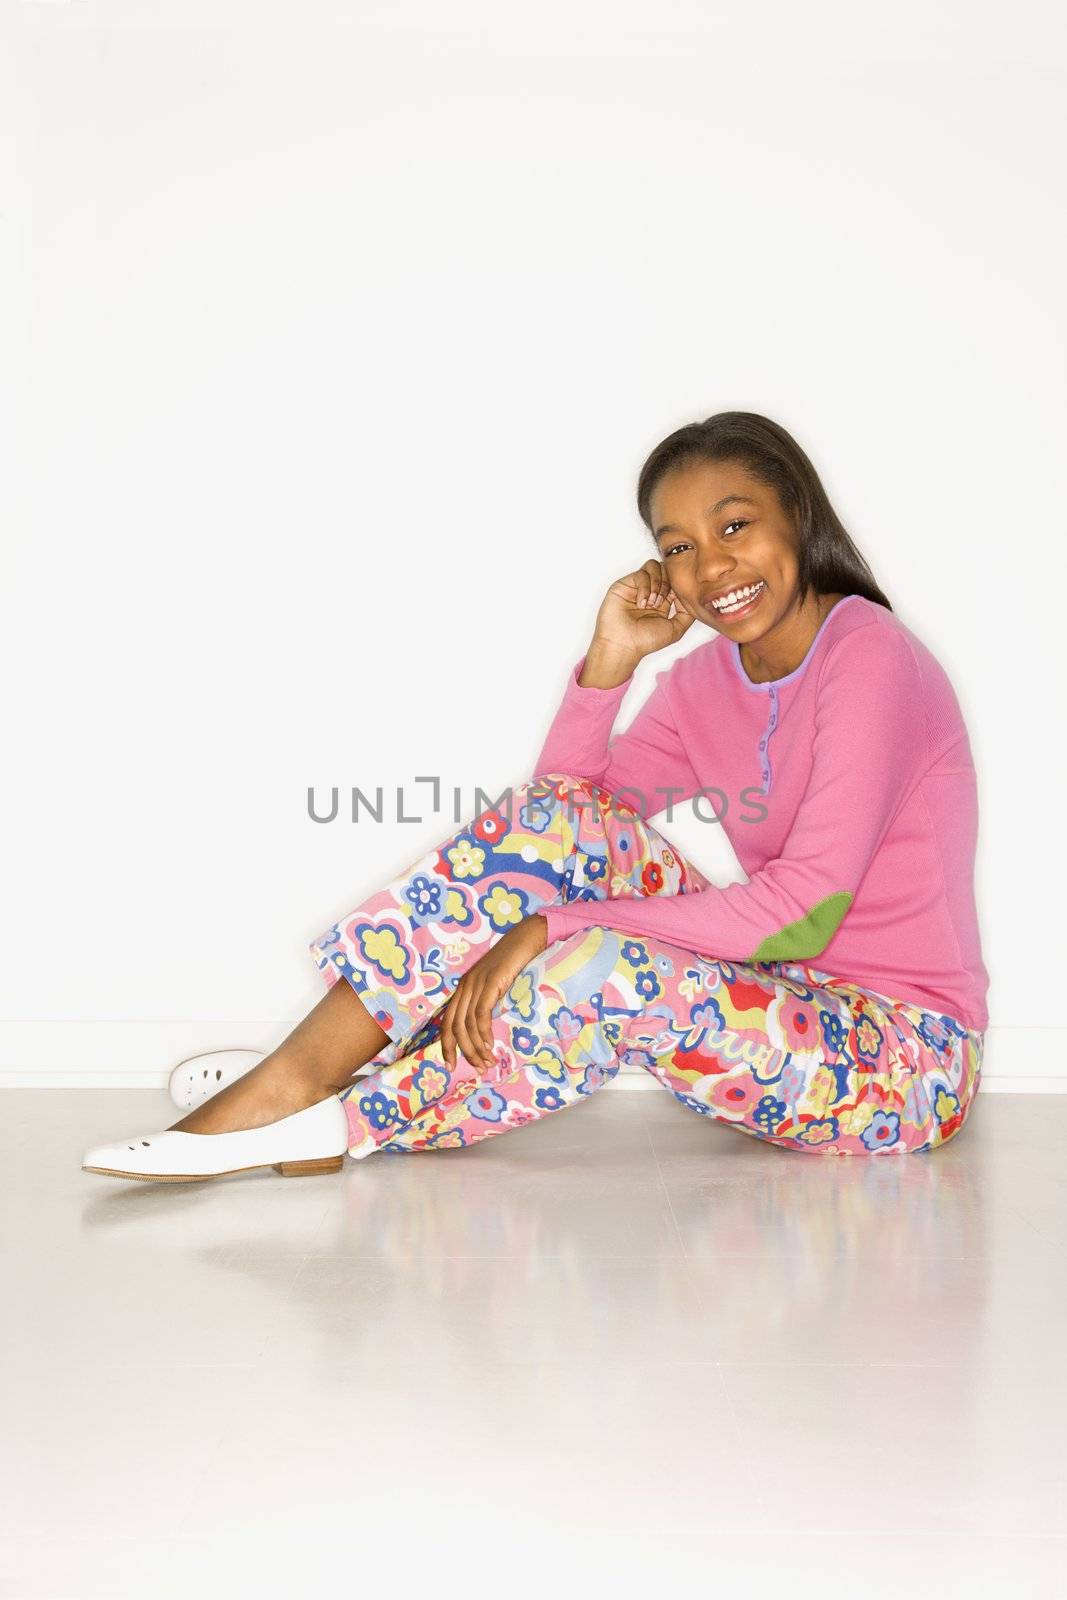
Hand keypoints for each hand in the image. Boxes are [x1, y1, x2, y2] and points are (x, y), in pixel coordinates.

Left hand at [438, 915, 548, 1072]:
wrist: (527, 938)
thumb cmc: (515, 964)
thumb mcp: (495, 985)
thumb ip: (486, 1003)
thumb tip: (486, 1030)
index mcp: (463, 988)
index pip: (447, 1022)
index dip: (446, 1046)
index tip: (450, 1065)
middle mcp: (465, 986)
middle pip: (454, 1026)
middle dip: (463, 1052)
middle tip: (477, 1069)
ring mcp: (477, 983)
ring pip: (467, 1024)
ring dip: (476, 1047)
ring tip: (487, 1062)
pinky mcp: (491, 982)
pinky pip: (481, 1014)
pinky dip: (483, 1033)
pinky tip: (490, 1045)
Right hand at [590, 558, 695, 663]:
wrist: (623, 644)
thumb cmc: (645, 641)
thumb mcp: (676, 629)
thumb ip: (687, 613)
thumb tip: (689, 595)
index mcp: (663, 601)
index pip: (675, 581)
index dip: (679, 586)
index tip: (676, 599)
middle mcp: (650, 592)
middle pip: (666, 570)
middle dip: (668, 585)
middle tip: (661, 603)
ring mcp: (638, 587)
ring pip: (655, 566)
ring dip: (657, 584)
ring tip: (651, 603)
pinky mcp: (626, 583)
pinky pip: (642, 573)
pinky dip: (645, 588)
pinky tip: (641, 603)